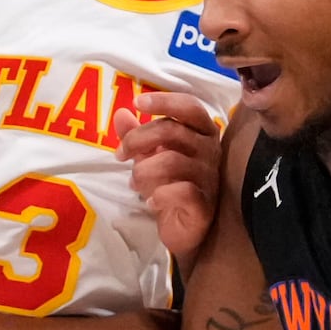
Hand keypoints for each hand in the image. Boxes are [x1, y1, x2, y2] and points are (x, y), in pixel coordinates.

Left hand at [113, 90, 226, 261]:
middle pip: (172, 131)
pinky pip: (182, 191)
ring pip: (172, 161)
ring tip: (134, 183)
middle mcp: (210, 151)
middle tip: (120, 154)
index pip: (189, 107)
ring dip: (142, 171)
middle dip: (137, 139)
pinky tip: (150, 202)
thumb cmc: (170, 185)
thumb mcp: (149, 156)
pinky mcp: (205, 204)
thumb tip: (121, 113)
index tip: (137, 102)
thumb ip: (137, 135)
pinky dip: (159, 195)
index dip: (164, 101)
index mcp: (202, 133)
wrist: (184, 228)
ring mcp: (210, 178)